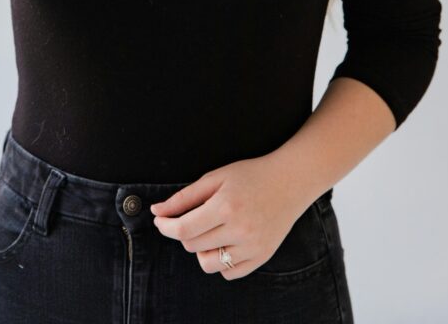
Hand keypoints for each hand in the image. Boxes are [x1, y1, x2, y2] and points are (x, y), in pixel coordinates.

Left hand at [150, 152, 310, 280]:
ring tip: (211, 230)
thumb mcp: (215, 177)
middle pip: (193, 246)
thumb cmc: (250, 175)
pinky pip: (229, 273)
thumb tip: (158, 212)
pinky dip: (221, 261)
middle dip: (184, 233)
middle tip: (193, 217)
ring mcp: (252, 247)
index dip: (165, 227)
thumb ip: (184, 197)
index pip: (184, 229)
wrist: (289, 181)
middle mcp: (240, 230)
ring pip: (208, 264)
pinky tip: (226, 241)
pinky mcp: (261, 257)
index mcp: (225, 207)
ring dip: (201, 249)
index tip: (160, 221)